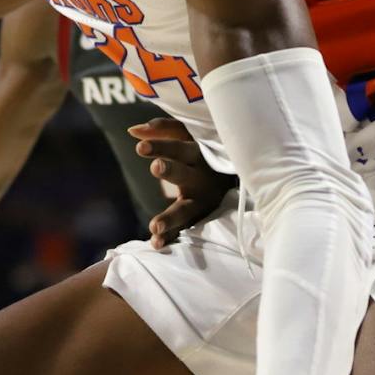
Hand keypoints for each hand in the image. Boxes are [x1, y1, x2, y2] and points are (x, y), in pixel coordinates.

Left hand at [128, 118, 235, 249]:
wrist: (242, 175)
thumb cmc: (206, 150)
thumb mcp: (189, 136)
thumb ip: (163, 130)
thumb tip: (132, 131)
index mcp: (200, 154)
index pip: (179, 148)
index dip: (161, 146)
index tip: (140, 146)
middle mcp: (202, 178)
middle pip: (185, 174)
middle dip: (171, 171)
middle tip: (155, 167)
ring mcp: (202, 201)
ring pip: (186, 210)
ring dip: (171, 218)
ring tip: (154, 227)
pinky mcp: (200, 218)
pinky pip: (184, 229)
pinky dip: (171, 237)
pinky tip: (156, 244)